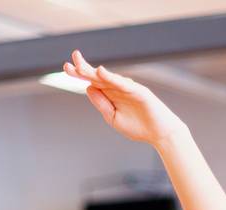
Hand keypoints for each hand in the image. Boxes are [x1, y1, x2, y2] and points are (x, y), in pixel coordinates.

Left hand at [64, 50, 185, 145]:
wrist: (159, 133)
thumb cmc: (138, 126)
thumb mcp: (112, 117)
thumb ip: (101, 103)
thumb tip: (88, 88)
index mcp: (110, 94)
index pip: (92, 81)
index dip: (79, 74)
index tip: (66, 67)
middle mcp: (118, 88)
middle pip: (97, 76)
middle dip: (83, 68)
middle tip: (69, 60)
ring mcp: (128, 88)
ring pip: (107, 78)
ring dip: (93, 72)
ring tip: (79, 66)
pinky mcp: (138, 91)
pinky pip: (122, 84)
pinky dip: (111, 77)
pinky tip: (100, 71)